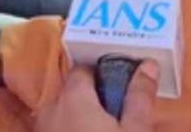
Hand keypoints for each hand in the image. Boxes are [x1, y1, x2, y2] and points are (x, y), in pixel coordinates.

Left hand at [35, 60, 159, 131]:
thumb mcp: (135, 130)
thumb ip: (139, 97)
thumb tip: (148, 65)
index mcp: (72, 99)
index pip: (82, 68)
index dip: (103, 70)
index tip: (120, 79)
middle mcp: (50, 110)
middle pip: (71, 90)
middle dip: (91, 95)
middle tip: (115, 106)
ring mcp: (41, 130)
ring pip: (61, 112)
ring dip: (79, 114)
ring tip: (104, 125)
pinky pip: (56, 128)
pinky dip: (69, 128)